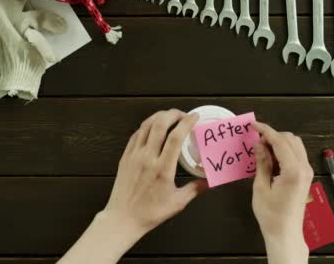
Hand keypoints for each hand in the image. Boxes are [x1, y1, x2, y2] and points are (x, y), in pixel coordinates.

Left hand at [58, 110, 206, 263]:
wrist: (123, 218)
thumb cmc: (150, 213)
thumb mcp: (177, 203)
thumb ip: (196, 189)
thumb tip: (210, 182)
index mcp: (162, 169)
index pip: (175, 137)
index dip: (187, 123)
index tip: (195, 117)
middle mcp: (147, 158)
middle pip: (159, 125)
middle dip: (173, 114)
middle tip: (183, 114)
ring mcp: (134, 156)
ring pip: (145, 126)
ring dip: (158, 117)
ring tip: (169, 116)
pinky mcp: (125, 157)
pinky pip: (135, 135)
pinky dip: (146, 127)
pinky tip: (152, 127)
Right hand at [252, 122, 312, 263]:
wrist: (285, 232)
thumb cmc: (270, 213)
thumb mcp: (260, 187)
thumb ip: (261, 163)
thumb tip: (259, 144)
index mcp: (293, 170)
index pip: (280, 141)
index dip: (266, 131)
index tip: (252, 125)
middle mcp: (304, 167)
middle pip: (290, 139)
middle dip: (272, 136)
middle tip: (255, 143)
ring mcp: (307, 171)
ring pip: (295, 145)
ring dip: (279, 142)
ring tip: (262, 150)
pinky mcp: (305, 175)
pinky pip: (296, 154)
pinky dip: (284, 150)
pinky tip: (272, 158)